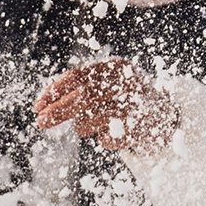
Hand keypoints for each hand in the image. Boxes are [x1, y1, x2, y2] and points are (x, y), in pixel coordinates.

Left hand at [35, 56, 179, 155]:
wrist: (168, 115)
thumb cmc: (127, 98)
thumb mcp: (108, 84)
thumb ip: (82, 88)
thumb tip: (45, 104)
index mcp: (116, 67)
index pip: (78, 76)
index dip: (55, 90)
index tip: (37, 105)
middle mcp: (127, 82)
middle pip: (82, 98)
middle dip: (58, 111)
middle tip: (40, 122)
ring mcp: (134, 105)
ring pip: (89, 121)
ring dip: (84, 127)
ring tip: (97, 123)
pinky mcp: (139, 129)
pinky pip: (106, 139)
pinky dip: (105, 138)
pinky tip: (117, 131)